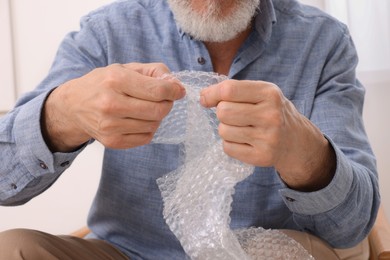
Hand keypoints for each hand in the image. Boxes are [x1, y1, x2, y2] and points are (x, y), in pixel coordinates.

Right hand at [41, 63, 184, 151]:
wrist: (73, 106)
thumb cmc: (103, 84)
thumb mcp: (124, 68)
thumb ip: (153, 71)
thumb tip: (176, 85)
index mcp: (116, 80)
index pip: (158, 90)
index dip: (174, 91)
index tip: (178, 90)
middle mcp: (111, 104)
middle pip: (159, 110)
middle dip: (167, 104)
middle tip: (163, 99)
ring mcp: (111, 126)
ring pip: (154, 125)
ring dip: (157, 116)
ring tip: (146, 108)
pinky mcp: (112, 142)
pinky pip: (146, 138)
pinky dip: (149, 128)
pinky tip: (139, 120)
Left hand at [200, 80, 335, 190]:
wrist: (296, 141)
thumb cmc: (271, 112)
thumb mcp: (260, 93)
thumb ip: (233, 90)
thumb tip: (203, 97)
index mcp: (270, 93)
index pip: (229, 90)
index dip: (212, 94)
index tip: (206, 99)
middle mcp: (271, 115)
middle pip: (223, 112)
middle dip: (222, 113)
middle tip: (234, 116)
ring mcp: (268, 138)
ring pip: (223, 131)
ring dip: (226, 129)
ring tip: (241, 128)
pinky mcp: (262, 157)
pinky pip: (228, 148)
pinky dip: (230, 144)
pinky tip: (244, 141)